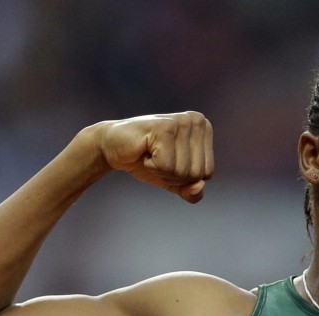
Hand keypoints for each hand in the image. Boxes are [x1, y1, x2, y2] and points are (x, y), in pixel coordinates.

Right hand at [97, 112, 214, 202]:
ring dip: (161, 171)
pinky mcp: (165, 127)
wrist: (112, 148)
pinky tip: (144, 151)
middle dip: (173, 176)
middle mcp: (197, 121)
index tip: (168, 161)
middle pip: (196, 174)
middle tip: (156, 158)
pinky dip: (152, 166)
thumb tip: (199, 186)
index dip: (184, 178)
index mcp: (205, 129)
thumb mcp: (173, 181)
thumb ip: (191, 191)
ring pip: (182, 171)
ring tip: (150, 154)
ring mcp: (181, 122)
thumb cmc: (146, 161)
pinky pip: (166, 166)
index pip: (207, 174)